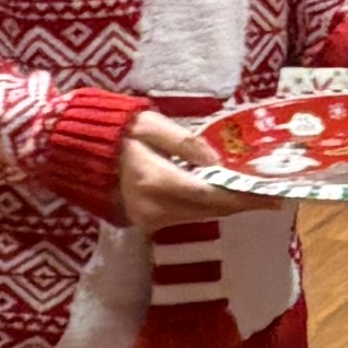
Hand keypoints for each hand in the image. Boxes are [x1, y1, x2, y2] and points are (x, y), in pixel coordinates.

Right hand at [117, 106, 261, 236]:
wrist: (74, 151)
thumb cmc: (113, 130)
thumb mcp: (149, 124)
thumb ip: (185, 143)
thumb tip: (217, 161)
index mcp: (155, 181)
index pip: (211, 195)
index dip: (244, 198)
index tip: (273, 196)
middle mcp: (153, 208)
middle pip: (209, 210)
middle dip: (242, 203)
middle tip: (273, 195)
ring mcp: (147, 220)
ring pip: (199, 216)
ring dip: (227, 206)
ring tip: (254, 194)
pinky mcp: (145, 222)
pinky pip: (185, 216)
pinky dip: (206, 206)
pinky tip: (223, 195)